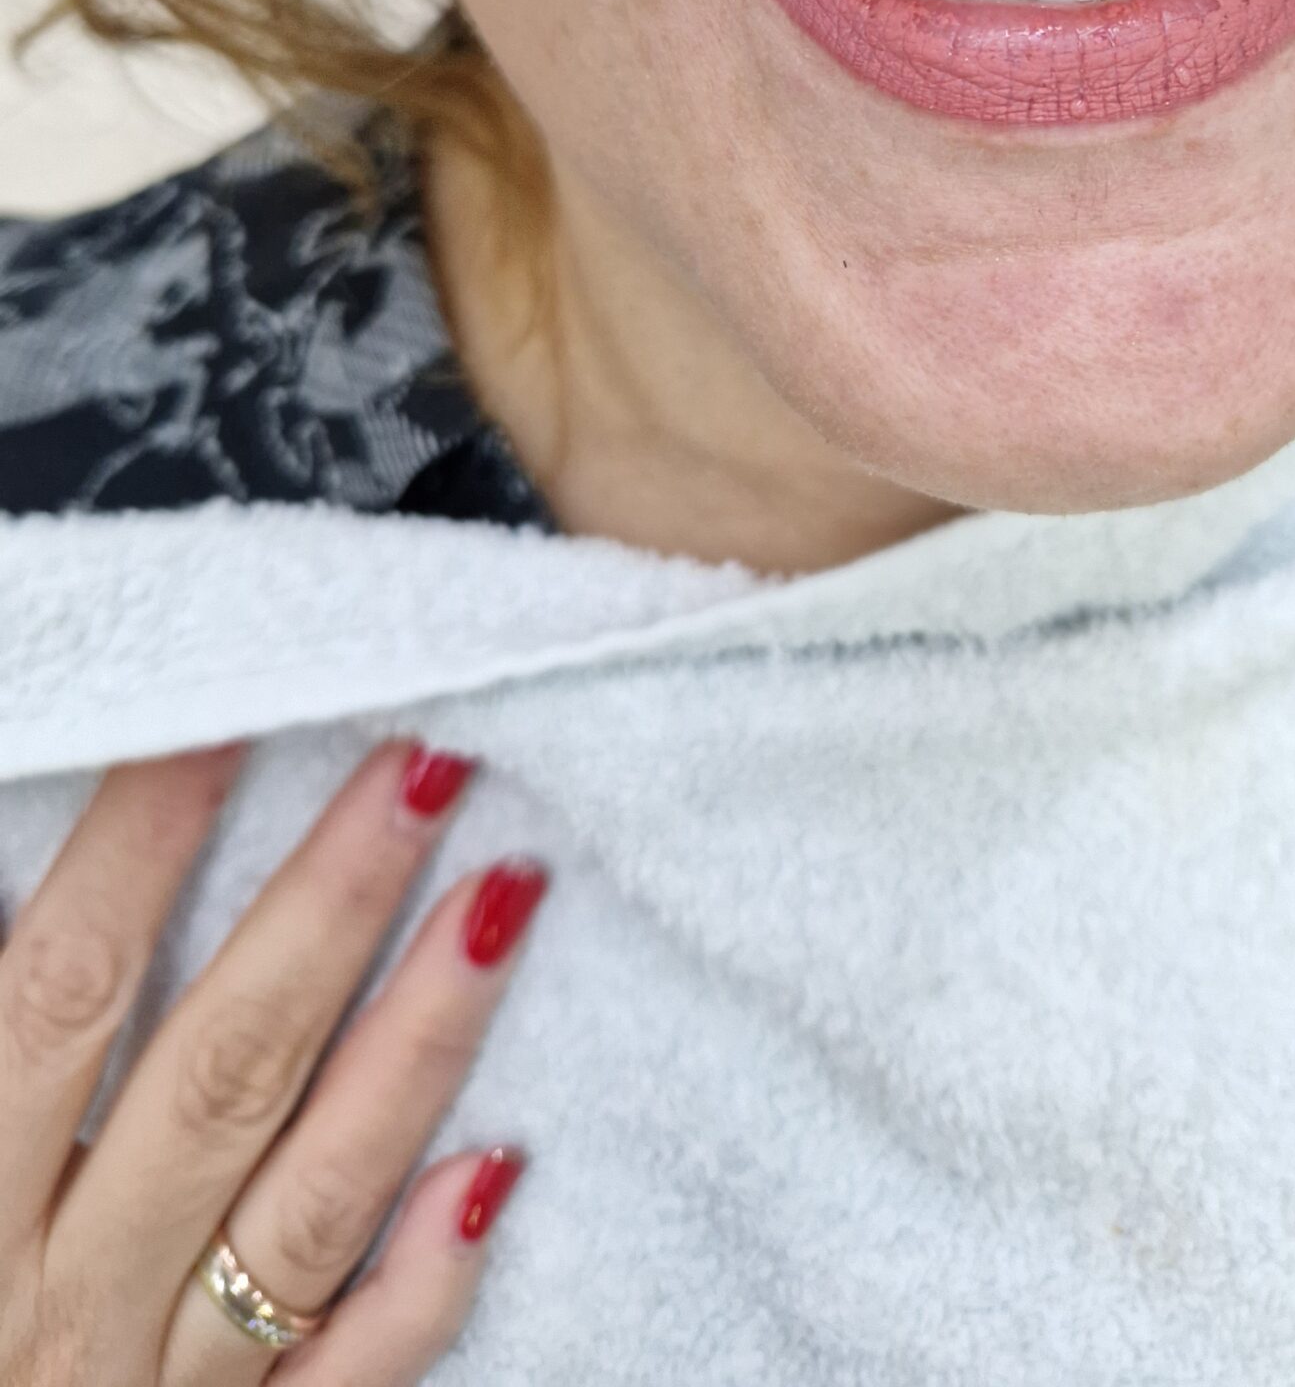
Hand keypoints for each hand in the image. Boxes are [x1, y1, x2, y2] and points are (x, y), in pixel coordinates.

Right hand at [0, 739, 541, 1381]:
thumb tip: (9, 886)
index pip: (59, 988)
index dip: (141, 843)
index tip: (231, 711)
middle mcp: (58, 1298)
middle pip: (216, 1069)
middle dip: (329, 906)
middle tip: (428, 762)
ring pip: (310, 1200)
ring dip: (417, 1041)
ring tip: (510, 895)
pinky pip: (345, 1378)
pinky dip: (422, 1282)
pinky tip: (501, 1168)